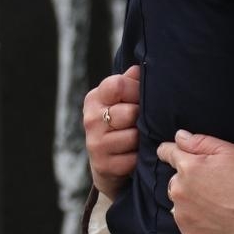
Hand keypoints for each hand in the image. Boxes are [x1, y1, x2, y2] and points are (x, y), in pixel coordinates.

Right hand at [83, 65, 141, 198]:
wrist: (108, 163)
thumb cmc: (121, 123)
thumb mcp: (122, 100)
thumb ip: (130, 81)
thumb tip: (139, 68)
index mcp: (95, 98)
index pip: (118, 85)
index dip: (136, 90)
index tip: (140, 98)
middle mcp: (90, 119)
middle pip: (130, 112)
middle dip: (142, 117)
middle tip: (142, 122)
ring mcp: (95, 143)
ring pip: (133, 136)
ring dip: (142, 138)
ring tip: (140, 138)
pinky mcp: (103, 165)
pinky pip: (133, 158)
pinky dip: (140, 157)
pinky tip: (136, 154)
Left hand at [159, 131, 233, 233]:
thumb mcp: (230, 152)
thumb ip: (200, 142)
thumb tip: (179, 136)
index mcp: (188, 167)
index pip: (168, 153)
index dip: (169, 150)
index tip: (168, 151)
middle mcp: (179, 190)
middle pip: (175, 179)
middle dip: (188, 178)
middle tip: (212, 182)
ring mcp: (182, 214)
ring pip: (179, 201)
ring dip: (190, 199)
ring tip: (215, 201)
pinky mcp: (188, 233)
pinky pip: (186, 221)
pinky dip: (196, 218)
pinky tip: (215, 216)